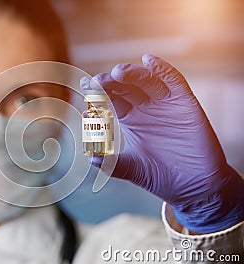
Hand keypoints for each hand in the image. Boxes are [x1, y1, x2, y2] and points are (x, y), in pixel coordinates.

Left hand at [88, 54, 243, 232]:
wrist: (194, 187)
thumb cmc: (161, 176)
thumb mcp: (132, 169)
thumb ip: (112, 164)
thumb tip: (90, 158)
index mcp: (130, 118)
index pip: (110, 99)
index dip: (98, 92)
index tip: (84, 86)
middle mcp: (145, 107)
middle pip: (125, 87)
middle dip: (110, 82)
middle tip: (97, 82)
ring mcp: (164, 103)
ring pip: (146, 80)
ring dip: (132, 74)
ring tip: (117, 73)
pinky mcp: (184, 103)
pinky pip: (174, 82)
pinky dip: (163, 70)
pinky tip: (149, 61)